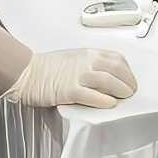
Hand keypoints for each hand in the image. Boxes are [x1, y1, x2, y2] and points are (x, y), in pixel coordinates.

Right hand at [3, 49, 136, 108]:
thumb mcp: (75, 57)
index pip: (117, 58)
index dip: (127, 71)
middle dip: (128, 82)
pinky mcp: (69, 90)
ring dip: (120, 90)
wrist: (28, 72)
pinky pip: (92, 95)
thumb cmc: (49, 66)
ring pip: (108, 81)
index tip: (129, 80)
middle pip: (116, 69)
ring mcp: (78, 75)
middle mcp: (86, 61)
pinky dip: (104, 100)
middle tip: (130, 92)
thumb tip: (109, 76)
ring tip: (123, 98)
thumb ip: (92, 63)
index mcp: (89, 53)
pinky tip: (109, 103)